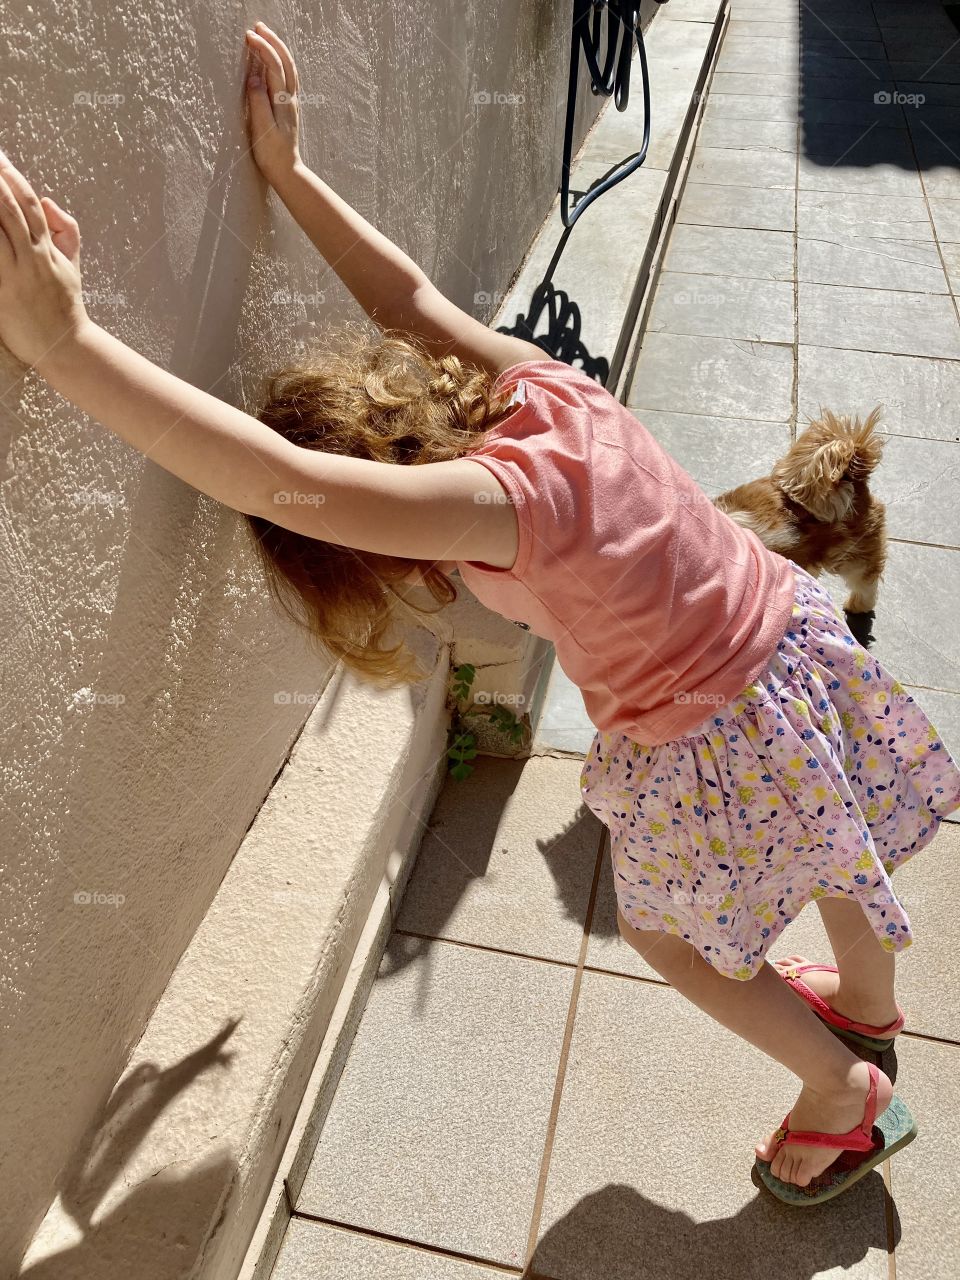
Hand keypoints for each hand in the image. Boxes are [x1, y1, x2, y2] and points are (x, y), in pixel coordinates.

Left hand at [0, 150, 88, 369]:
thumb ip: (65, 230)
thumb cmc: (65, 306)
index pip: (30, 203)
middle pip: (11, 210)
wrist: (65, 347)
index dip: (13, 176)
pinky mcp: (3, 293)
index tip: (0, 157)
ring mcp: (16, 276)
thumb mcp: (72, 265)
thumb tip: (48, 200)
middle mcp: (33, 258)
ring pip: (0, 230)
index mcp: (48, 249)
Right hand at [245, 22, 301, 183]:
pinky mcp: (287, 107)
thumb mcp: (262, 130)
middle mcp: (290, 99)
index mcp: (283, 102)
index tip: (248, 36)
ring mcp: (291, 103)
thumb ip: (259, 102)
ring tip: (265, 35)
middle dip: (273, 42)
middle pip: (285, 62)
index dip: (262, 48)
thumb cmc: (272, 155)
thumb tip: (254, 77)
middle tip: (258, 26)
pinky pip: (286, 78)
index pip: (275, 66)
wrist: (286, 171)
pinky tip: (272, 61)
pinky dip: (279, 63)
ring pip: (288, 68)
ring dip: (278, 49)